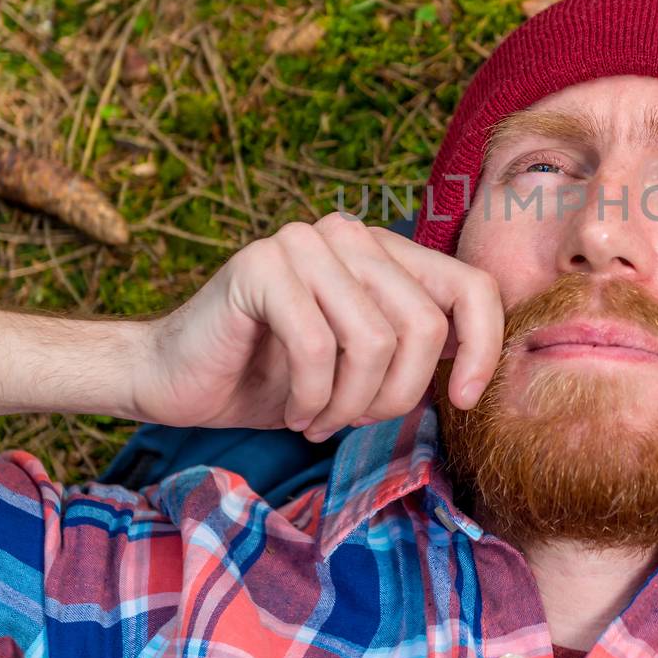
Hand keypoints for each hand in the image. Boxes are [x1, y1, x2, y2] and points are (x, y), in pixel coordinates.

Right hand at [133, 213, 503, 439]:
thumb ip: (417, 348)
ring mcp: (303, 242)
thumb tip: (479, 369)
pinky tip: (295, 410)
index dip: (481, 348)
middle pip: (423, 326)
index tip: (461, 400)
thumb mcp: (365, 365)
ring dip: (349, 404)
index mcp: (384, 251)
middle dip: (395, 396)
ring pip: (373, 342)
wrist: (176, 381)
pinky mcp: (261, 265)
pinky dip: (311, 398)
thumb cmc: (275, 379)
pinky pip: (317, 348)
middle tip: (353, 422)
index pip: (471, 287)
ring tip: (319, 418)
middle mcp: (349, 234)